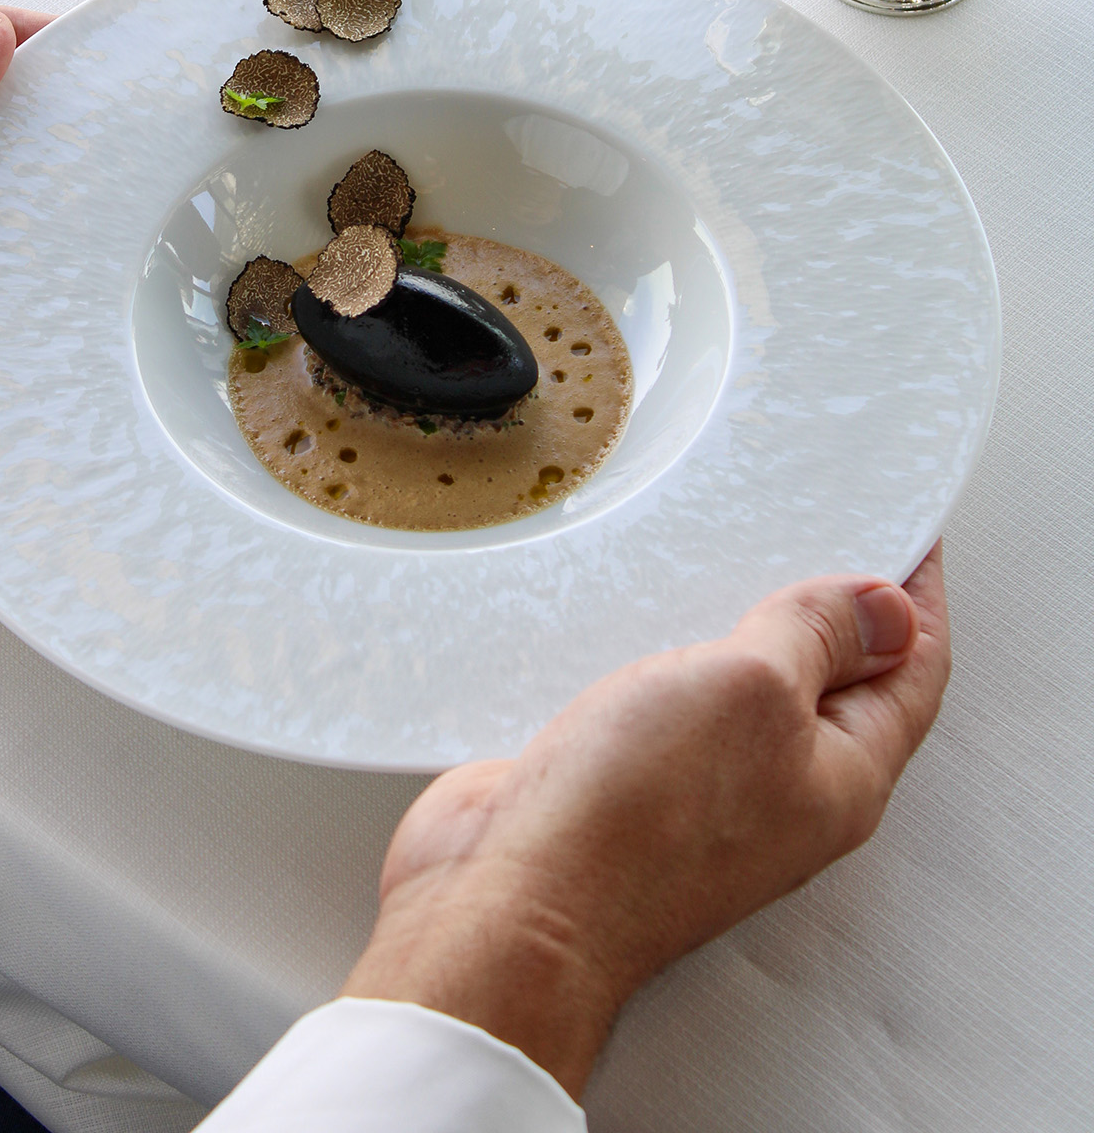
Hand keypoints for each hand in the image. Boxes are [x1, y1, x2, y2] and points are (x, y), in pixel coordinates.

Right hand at [343, 546, 950, 1097]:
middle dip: (832, 604)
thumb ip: (819, 636)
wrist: (512, 904)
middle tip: (823, 526)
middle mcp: (781, 794)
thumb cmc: (637, 818)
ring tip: (731, 551)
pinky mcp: (628, 784)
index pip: (912, 670)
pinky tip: (640, 614)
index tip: (908, 528)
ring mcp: (703, 794)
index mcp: (842, 779)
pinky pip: (667, 704)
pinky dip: (665, 651)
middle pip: (834, 683)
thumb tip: (887, 608)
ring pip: (743, 690)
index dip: (916, 594)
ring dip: (739, 622)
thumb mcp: (755, 688)